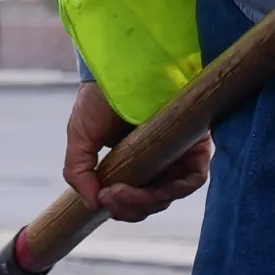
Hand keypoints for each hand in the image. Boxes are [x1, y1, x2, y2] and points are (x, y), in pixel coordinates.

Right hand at [62, 80, 210, 220]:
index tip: (102, 197)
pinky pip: (194, 178)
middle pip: (151, 204)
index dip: (120, 208)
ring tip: (123, 190)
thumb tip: (93, 204)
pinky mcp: (197, 144)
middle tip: (110, 193)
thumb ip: (78, 171)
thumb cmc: (99, 97)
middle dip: (129, 207)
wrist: (120, 66)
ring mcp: (178, 155)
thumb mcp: (79, 136)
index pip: (133, 201)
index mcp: (134, 164)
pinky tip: (153, 186)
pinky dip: (175, 189)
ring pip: (170, 196)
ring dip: (146, 202)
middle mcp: (158, 162)